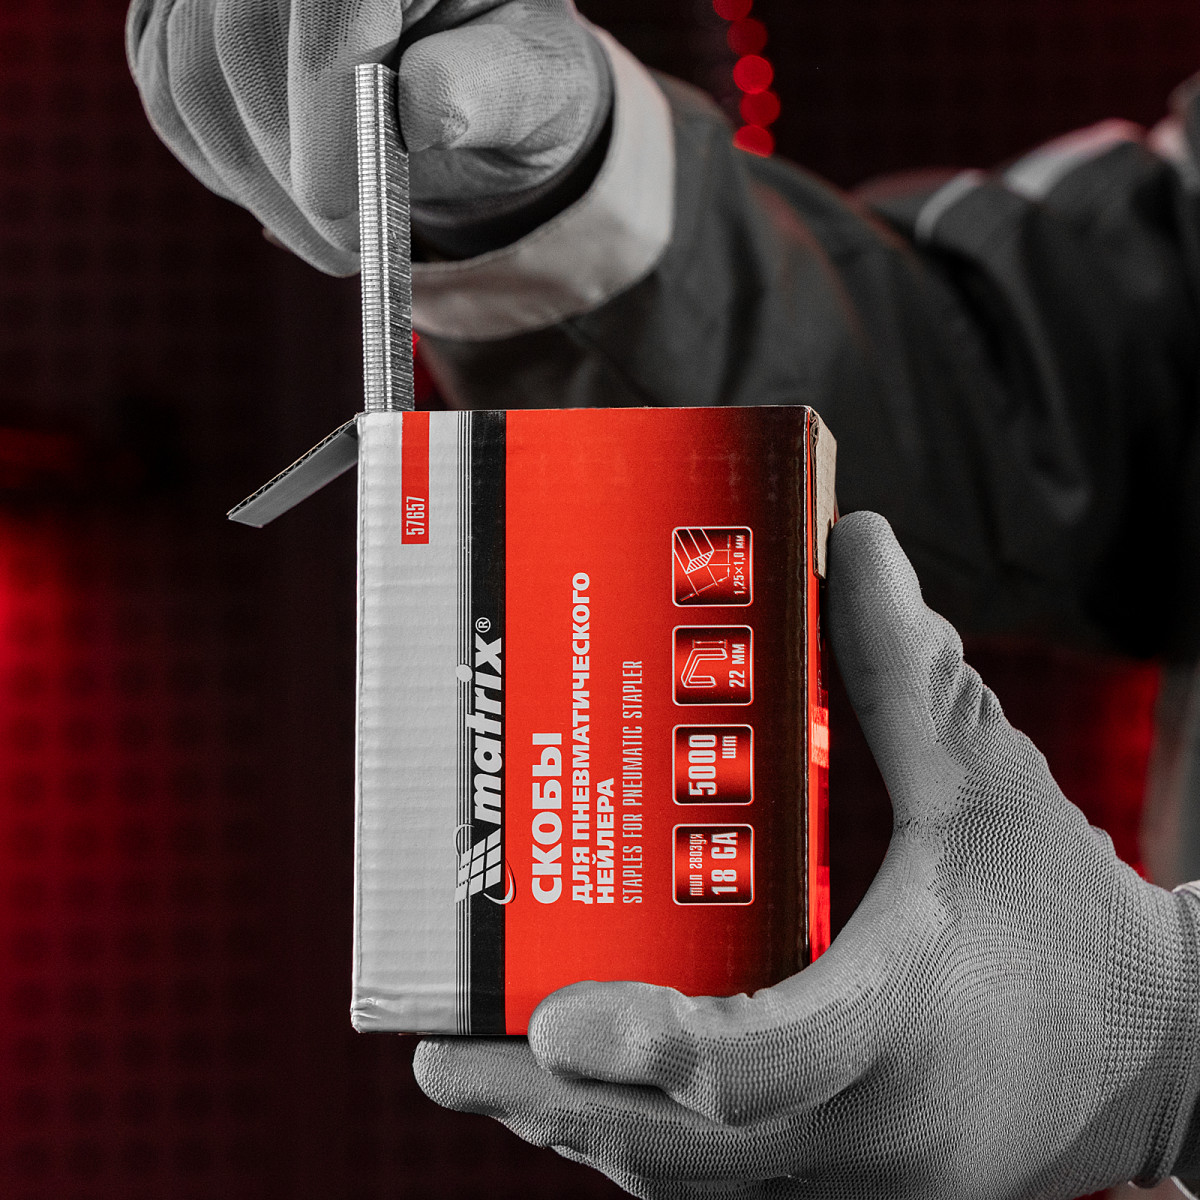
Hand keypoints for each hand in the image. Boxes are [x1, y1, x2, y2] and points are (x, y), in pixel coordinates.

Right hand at [125, 0, 609, 273]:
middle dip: (293, 171)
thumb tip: (428, 111)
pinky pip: (169, 96)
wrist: (471, 80)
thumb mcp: (540, 85)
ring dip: (259, 186)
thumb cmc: (512, 77)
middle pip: (238, 44)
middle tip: (350, 249)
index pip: (328, 4)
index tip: (350, 215)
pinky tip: (291, 188)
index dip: (328, 115)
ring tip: (332, 234)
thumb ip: (494, 87)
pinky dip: (227, 166)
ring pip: (190, 78)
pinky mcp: (185, 14)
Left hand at [413, 511, 1199, 1199]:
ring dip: (584, 1125)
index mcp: (911, 1027)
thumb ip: (910, 675)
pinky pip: (718, 1192)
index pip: (766, 1061)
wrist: (1164, 1055)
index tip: (550, 1015)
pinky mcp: (854, 1198)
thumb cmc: (1079, 929)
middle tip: (445, 1046)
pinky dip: (645, 1143)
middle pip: (681, 1151)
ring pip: (686, 1188)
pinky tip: (599, 1087)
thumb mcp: (997, 792)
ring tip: (492, 1060)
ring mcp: (863, 1191)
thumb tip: (853, 553)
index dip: (652, 1045)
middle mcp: (875, 1137)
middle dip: (549, 1100)